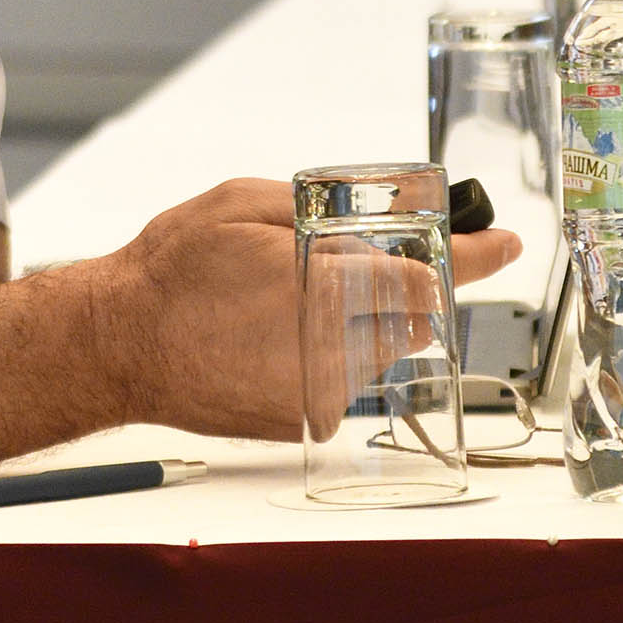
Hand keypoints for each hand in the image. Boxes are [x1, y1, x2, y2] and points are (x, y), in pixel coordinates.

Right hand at [99, 178, 520, 443]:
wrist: (120, 345)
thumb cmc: (171, 269)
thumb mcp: (243, 204)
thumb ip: (319, 211)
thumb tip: (376, 226)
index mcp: (323, 286)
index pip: (427, 277)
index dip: (472, 257)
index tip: (502, 244)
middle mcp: (331, 347)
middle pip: (409, 316)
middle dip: (393, 287)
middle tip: (340, 266)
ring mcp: (321, 390)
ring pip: (380, 349)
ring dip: (360, 322)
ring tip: (287, 302)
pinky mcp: (307, 419)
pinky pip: (345, 380)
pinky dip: (330, 354)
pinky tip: (273, 336)